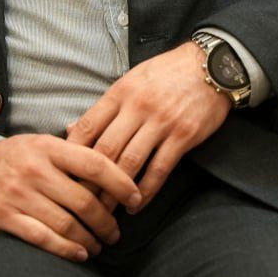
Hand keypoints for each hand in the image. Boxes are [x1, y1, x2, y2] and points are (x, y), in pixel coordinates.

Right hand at [0, 133, 141, 261]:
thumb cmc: (15, 156)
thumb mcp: (41, 142)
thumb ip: (73, 150)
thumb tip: (116, 159)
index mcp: (50, 148)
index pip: (95, 164)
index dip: (121, 182)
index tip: (135, 198)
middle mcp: (36, 170)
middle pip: (84, 201)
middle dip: (107, 221)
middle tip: (116, 232)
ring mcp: (20, 195)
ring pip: (66, 223)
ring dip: (89, 239)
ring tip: (99, 246)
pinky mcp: (5, 217)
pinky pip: (42, 238)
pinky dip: (65, 249)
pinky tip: (79, 254)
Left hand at [66, 41, 230, 210]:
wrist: (212, 66)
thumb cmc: (167, 73)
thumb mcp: (131, 80)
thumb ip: (104, 108)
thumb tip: (70, 131)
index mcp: (121, 91)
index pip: (88, 126)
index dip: (72, 154)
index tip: (64, 175)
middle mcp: (139, 106)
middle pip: (105, 150)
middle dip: (90, 180)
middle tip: (80, 201)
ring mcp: (162, 121)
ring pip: (130, 163)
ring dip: (115, 192)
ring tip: (106, 211)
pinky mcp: (184, 136)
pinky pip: (160, 170)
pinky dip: (145, 192)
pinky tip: (136, 205)